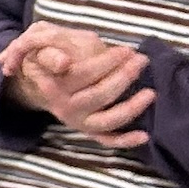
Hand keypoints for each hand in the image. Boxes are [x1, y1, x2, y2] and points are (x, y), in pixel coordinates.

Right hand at [1, 20, 153, 141]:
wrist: (38, 81)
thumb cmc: (47, 57)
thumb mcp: (40, 46)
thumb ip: (50, 53)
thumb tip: (63, 64)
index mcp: (52, 85)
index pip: (82, 74)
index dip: (107, 62)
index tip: (126, 50)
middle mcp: (64, 106)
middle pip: (99, 95)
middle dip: (124, 76)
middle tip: (141, 60)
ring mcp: (77, 121)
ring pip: (107, 120)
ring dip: (131, 107)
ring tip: (150, 93)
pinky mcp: (88, 131)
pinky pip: (107, 140)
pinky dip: (126, 141)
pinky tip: (144, 135)